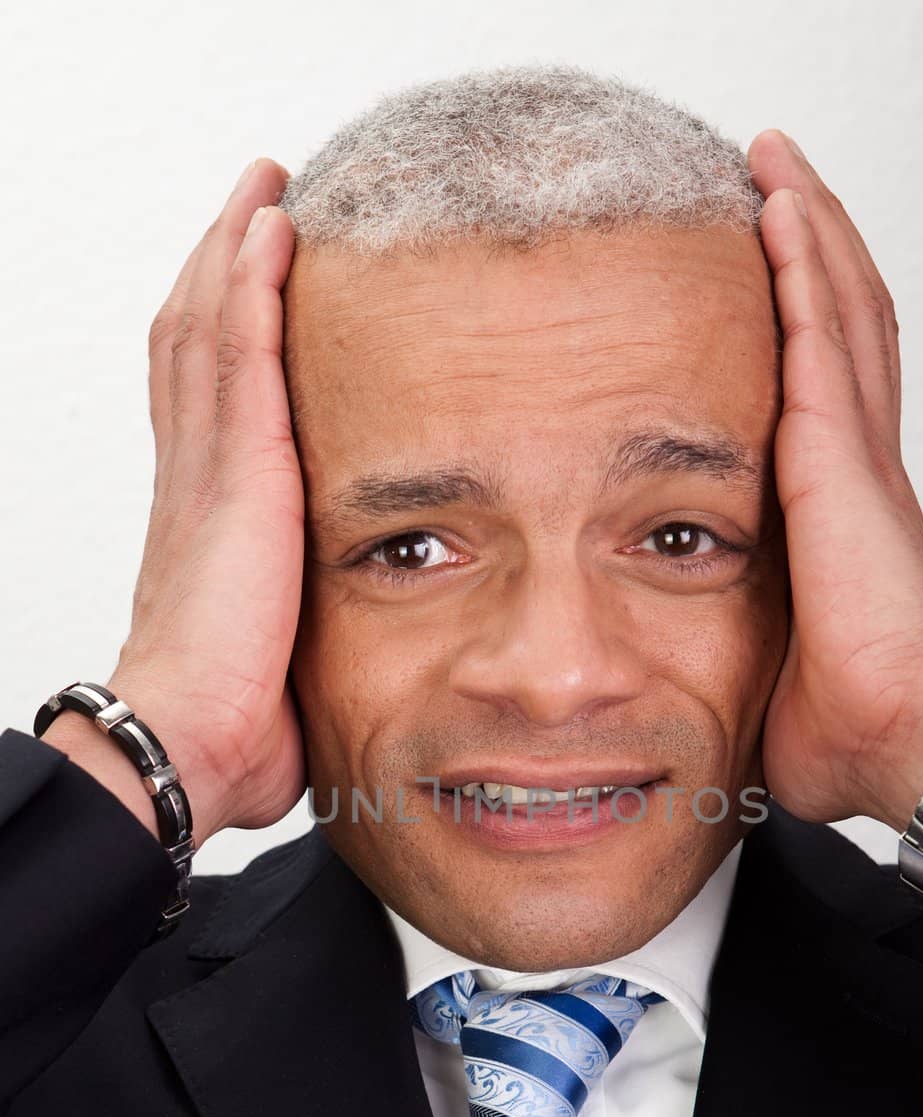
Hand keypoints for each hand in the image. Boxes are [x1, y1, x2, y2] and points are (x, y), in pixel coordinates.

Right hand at [96, 160, 305, 843]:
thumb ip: (306, 616)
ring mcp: (209, 472)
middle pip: (196, 341)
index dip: (224, 328)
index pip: (210, 397)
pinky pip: (236, 355)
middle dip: (223, 265)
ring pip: (208, 328)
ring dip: (235, 250)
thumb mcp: (284, 649)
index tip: (255, 278)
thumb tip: (353, 635)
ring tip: (267, 188)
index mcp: (208, 517)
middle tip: (259, 200)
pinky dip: (249, 286)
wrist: (189, 743)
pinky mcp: (235, 476)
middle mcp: (198, 479)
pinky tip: (270, 231)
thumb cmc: (231, 719)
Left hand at [747, 130, 922, 834]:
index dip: (813, 326)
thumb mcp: (772, 676)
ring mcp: (856, 454)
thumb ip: (745, 657)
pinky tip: (779, 207)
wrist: (902, 735)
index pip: (831, 392)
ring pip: (837, 309)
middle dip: (814, 252)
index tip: (779, 280)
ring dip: (808, 231)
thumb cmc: (853, 725)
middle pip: (843, 328)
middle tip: (777, 186)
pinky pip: (821, 334)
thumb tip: (692, 704)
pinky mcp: (840, 454)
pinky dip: (803, 264)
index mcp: (847, 515)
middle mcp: (860, 468)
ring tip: (775, 165)